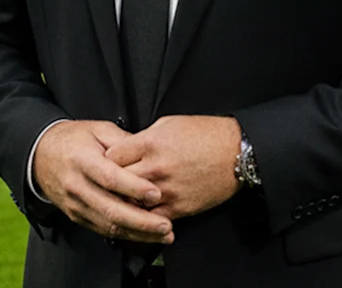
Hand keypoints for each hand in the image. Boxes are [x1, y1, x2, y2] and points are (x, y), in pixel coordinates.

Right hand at [33, 120, 174, 244]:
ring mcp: (75, 204)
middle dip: (141, 221)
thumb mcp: (98, 129)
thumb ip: (124, 141)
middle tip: (165, 225)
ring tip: (162, 234)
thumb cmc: (72, 140)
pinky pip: (102, 230)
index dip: (134, 188)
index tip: (156, 194)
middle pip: (110, 209)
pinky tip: (144, 235)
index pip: (110, 178)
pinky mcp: (76, 216)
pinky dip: (125, 234)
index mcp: (82, 160)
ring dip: (137, 233)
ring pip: (108, 225)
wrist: (41, 155)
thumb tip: (150, 153)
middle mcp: (77, 185)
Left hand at [104, 115, 241, 220]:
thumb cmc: (205, 134)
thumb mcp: (169, 124)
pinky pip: (152, 218)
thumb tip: (127, 148)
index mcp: (150, 143)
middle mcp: (156, 168)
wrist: (237, 152)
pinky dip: (144, 217)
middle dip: (110, 184)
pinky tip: (140, 214)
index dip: (105, 161)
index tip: (104, 164)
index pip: (111, 157)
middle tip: (105, 186)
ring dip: (124, 203)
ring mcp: (167, 190)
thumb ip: (144, 137)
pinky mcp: (180, 207)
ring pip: (131, 204)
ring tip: (118, 202)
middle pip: (117, 183)